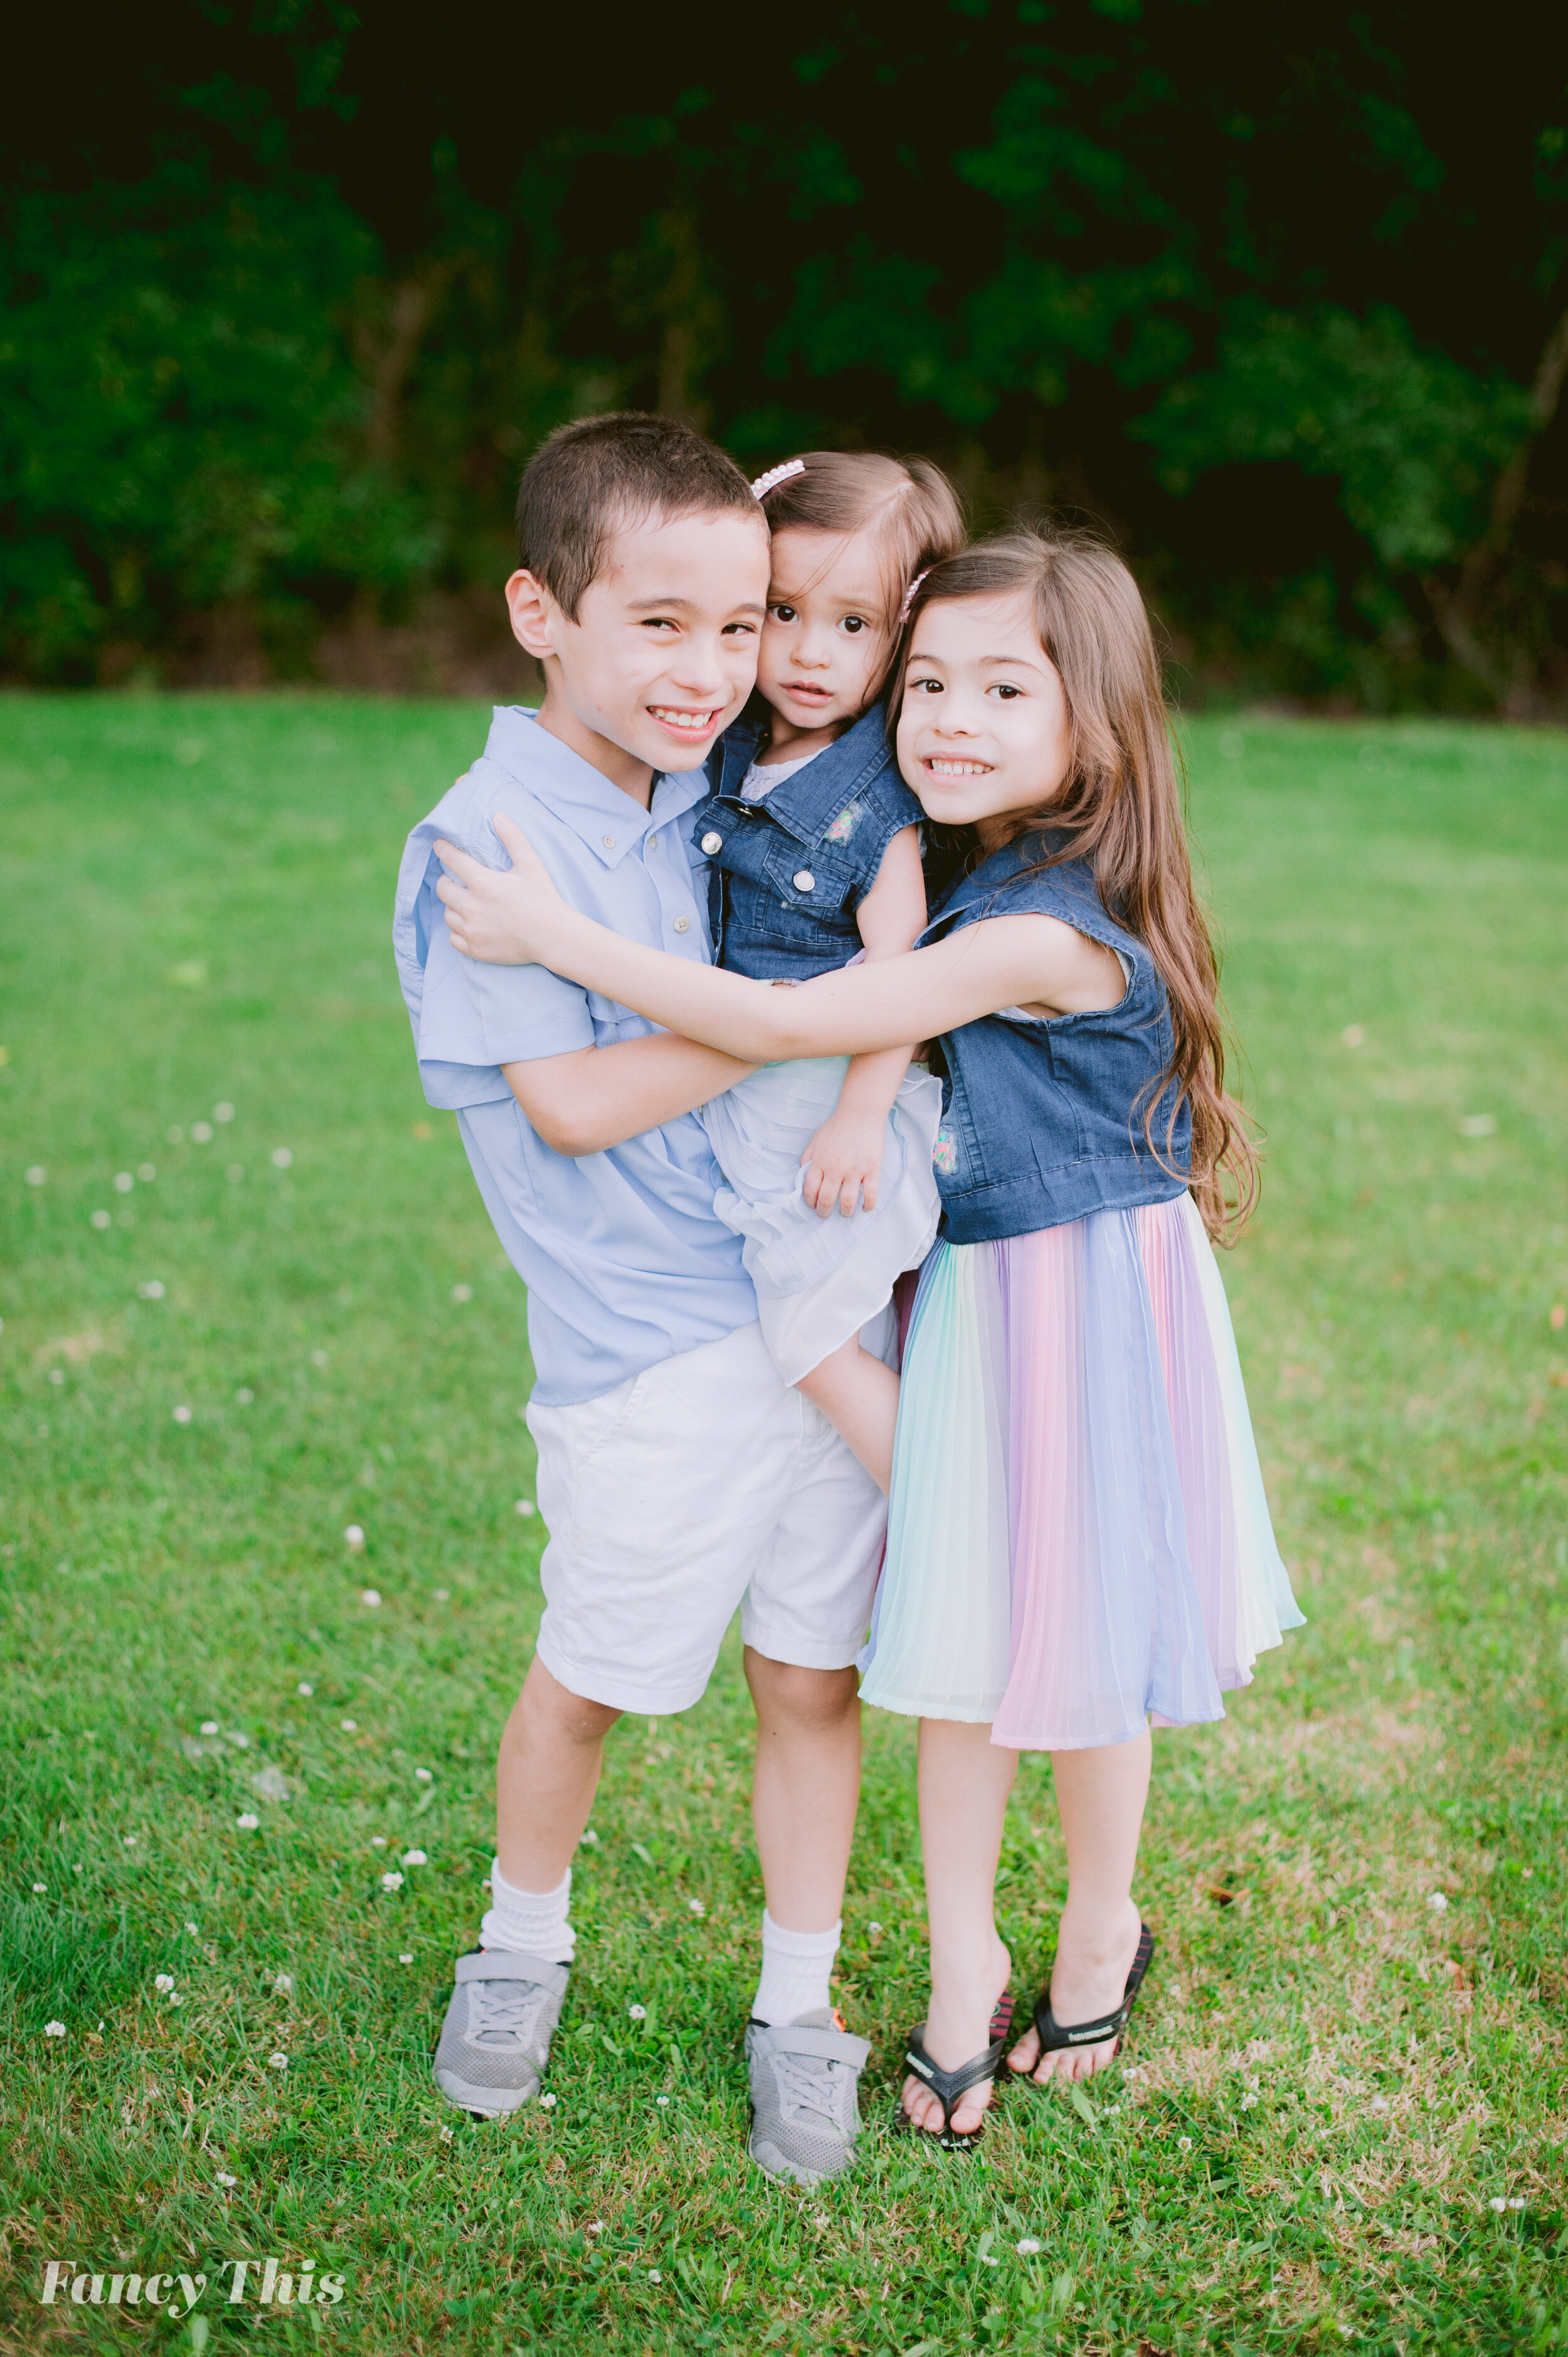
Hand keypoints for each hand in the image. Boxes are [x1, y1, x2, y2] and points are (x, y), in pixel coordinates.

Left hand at [434, 810, 563, 965]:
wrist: (553, 937)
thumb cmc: (543, 899)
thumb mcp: (531, 864)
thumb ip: (513, 838)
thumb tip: (498, 815)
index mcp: (482, 883)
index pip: (452, 860)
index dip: (443, 849)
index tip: (438, 845)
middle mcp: (471, 907)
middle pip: (444, 889)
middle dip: (446, 880)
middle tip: (453, 879)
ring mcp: (471, 930)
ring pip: (448, 915)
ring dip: (452, 906)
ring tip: (463, 903)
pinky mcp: (475, 949)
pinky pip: (453, 938)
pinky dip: (457, 931)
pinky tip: (468, 925)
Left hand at [800, 1106, 885, 1217]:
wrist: (860, 1114)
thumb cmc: (837, 1126)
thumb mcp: (816, 1140)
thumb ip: (808, 1158)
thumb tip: (802, 1175)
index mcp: (820, 1162)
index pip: (810, 1190)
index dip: (810, 1202)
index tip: (813, 1205)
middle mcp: (835, 1169)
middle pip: (826, 1200)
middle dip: (823, 1212)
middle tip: (825, 1214)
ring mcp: (855, 1171)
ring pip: (847, 1202)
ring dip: (845, 1212)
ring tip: (845, 1213)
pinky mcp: (872, 1170)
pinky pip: (870, 1194)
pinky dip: (868, 1205)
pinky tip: (864, 1207)